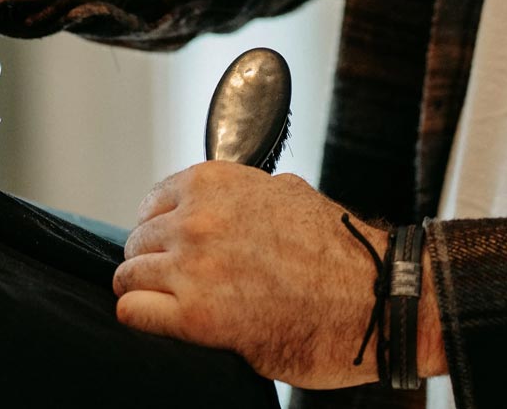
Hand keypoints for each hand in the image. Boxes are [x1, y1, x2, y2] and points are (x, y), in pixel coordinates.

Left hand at [114, 163, 444, 387]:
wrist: (377, 299)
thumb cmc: (342, 255)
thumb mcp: (287, 193)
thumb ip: (243, 196)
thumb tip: (222, 204)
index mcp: (217, 183)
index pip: (153, 203)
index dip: (163, 231)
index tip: (172, 249)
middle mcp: (199, 218)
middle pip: (138, 240)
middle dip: (154, 262)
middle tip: (179, 284)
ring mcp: (193, 266)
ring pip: (129, 275)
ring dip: (146, 291)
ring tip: (172, 306)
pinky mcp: (196, 316)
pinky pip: (134, 311)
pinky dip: (143, 318)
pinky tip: (164, 323)